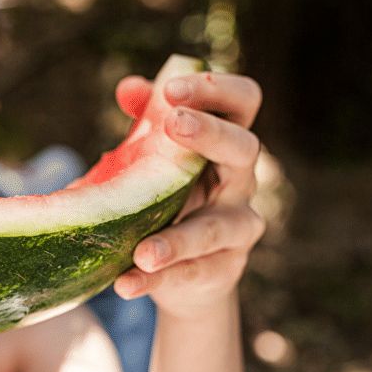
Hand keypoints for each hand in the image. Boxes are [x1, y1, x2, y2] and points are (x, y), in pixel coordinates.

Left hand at [112, 71, 264, 316]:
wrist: (185, 273)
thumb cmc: (172, 198)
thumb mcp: (157, 160)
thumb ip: (146, 123)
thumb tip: (128, 88)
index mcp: (227, 143)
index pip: (243, 101)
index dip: (216, 89)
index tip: (172, 88)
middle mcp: (240, 182)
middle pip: (245, 148)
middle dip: (211, 134)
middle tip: (173, 124)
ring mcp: (236, 228)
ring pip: (215, 229)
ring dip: (177, 239)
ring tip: (143, 251)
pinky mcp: (220, 270)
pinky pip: (188, 275)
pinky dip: (154, 280)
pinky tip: (126, 283)